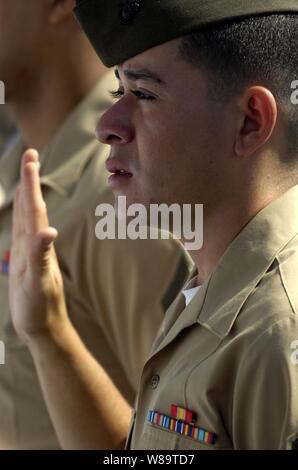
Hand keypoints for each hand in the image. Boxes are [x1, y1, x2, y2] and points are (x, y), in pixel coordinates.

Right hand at [9, 149, 67, 343]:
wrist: (43, 326)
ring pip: (28, 217)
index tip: (31, 159)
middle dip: (29, 181)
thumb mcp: (39, 282)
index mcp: (38, 245)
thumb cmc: (41, 308)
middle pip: (32, 206)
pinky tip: (25, 214)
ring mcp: (31, 252)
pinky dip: (23, 220)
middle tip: (30, 156)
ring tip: (27, 177)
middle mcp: (35, 244)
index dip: (31, 183)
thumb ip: (42, 256)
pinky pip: (24, 235)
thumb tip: (49, 231)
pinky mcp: (27, 262)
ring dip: (28, 196)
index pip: (34, 208)